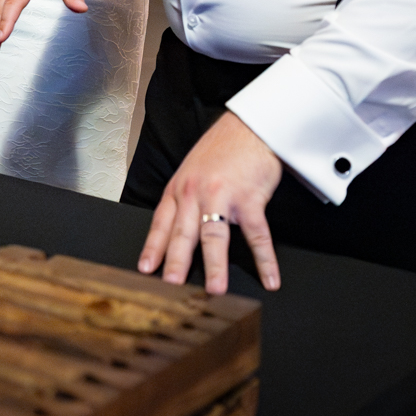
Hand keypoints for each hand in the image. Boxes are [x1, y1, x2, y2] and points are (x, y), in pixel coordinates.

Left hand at [138, 112, 282, 294]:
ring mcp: (222, 195)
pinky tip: (270, 278)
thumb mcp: (191, 171)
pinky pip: (258, 234)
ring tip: (215, 289)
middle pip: (183, 233)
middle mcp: (195, 193)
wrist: (250, 126)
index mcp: (179, 189)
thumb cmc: (221, 150)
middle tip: (171, 285)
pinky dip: (265, 259)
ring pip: (215, 235)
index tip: (145, 268)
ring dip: (215, 264)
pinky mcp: (250, 198)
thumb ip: (184, 199)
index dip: (153, 247)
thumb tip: (177, 230)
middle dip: (175, 261)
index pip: (160, 222)